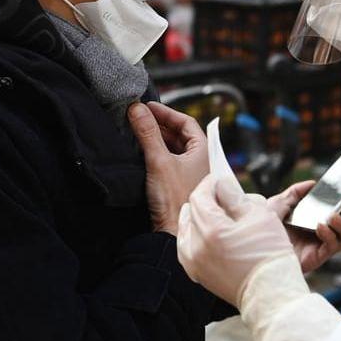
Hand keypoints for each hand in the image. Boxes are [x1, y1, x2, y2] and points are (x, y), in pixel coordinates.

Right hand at [128, 102, 207, 234]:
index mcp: (204, 152)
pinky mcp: (179, 185)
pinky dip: (156, 153)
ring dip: (156, 139)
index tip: (147, 107)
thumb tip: (136, 108)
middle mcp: (201, 162)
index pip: (186, 122)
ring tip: (137, 132)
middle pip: (179, 135)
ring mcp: (190, 174)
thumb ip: (147, 132)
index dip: (166, 112)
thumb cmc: (174, 200)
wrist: (172, 234)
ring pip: (174, 149)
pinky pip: (168, 162)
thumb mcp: (159, 160)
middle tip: (139, 117)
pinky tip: (141, 153)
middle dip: (159, 125)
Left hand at [177, 174, 294, 306]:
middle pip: (192, 210)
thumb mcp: (259, 215)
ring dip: (200, 217)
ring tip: (219, 215)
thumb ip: (235, 196)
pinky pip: (187, 246)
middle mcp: (196, 246)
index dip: (211, 184)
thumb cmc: (270, 256)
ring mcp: (194, 262)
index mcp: (211, 230)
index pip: (200, 196)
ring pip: (187, 228)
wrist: (271, 295)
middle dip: (207, 199)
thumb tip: (223, 184)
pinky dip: (196, 235)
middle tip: (225, 196)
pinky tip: (210, 233)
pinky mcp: (197, 273)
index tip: (222, 179)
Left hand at [267, 181, 340, 272]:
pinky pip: (333, 247)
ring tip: (332, 216)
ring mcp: (321, 247)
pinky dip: (329, 234)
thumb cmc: (265, 229)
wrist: (255, 247)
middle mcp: (323, 235)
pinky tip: (320, 226)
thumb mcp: (279, 204)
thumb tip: (313, 183)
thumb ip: (295, 192)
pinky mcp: (317, 257)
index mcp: (317, 221)